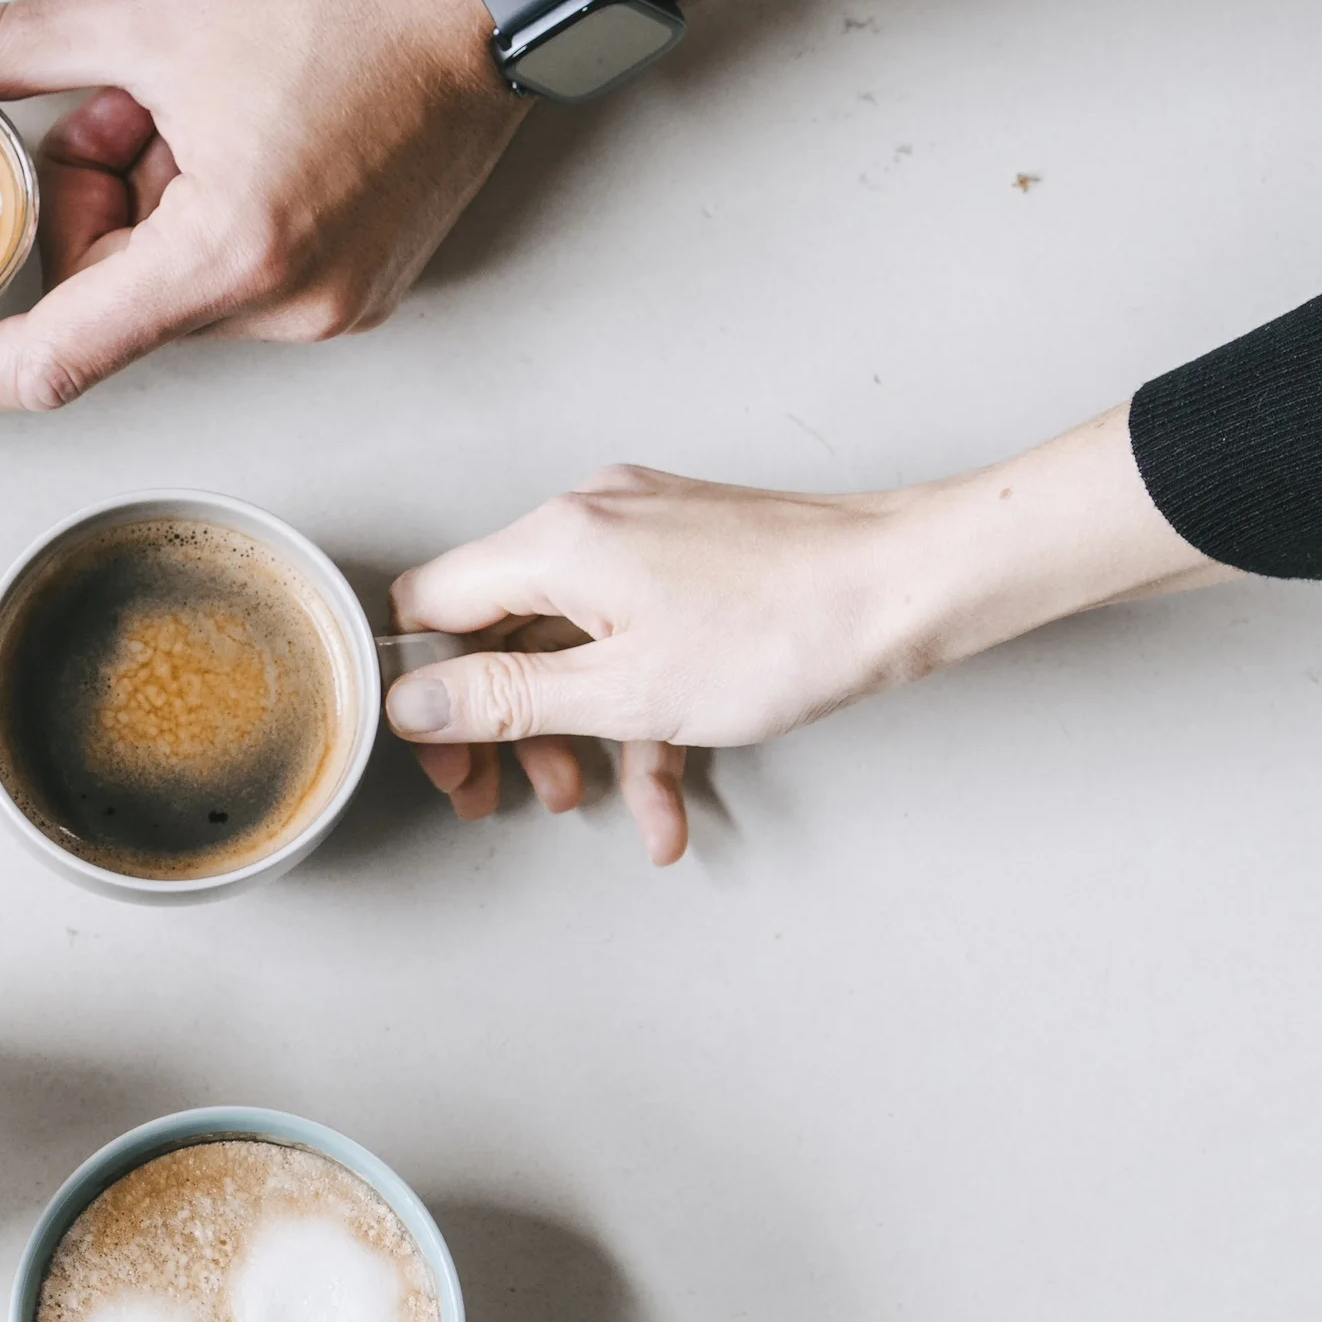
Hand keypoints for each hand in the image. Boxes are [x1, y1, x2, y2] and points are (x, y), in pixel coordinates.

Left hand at [0, 0, 523, 416]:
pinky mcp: (363, 280)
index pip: (52, 357)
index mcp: (228, 255)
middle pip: (112, 296)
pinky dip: (206, 208)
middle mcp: (287, 306)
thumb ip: (5, 48)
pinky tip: (247, 120)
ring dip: (150, 195)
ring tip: (206, 95)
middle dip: (87, 201)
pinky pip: (234, 270)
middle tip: (126, 100)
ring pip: (170, 279)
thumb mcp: (150, 10)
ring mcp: (334, 303)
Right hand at [380, 413, 1236, 863]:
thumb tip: (414, 704)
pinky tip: (664, 796)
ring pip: (570, 643)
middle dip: (497, 724)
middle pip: (497, 629)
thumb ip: (505, 700)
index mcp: (554, 542)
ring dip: (571, 730)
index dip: (419, 688)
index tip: (441, 752)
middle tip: (494, 793)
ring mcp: (642, 535)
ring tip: (589, 799)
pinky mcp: (688, 558)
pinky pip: (632, 638)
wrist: (907, 587)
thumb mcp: (622, 693)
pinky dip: (638, 713)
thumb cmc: (786, 631)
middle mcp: (588, 521)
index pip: (431, 605)